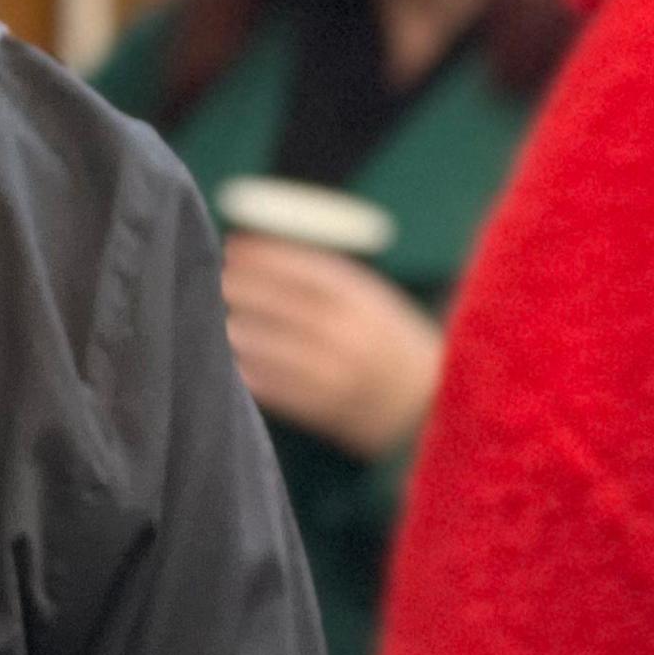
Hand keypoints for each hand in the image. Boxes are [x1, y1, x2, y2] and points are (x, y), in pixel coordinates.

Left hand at [219, 234, 444, 460]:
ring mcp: (336, 373)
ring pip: (266, 345)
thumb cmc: (395, 344)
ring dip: (236, 327)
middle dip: (239, 287)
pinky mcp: (324, 409)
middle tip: (217, 279)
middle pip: (278, 303)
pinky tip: (236, 358)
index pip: (304, 269)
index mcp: (366, 302)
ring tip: (222, 317)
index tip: (233, 246)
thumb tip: (265, 249)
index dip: (263, 255)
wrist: (437, 408)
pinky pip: (270, 385)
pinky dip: (247, 369)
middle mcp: (350, 334)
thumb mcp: (376, 301)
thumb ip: (329, 278)